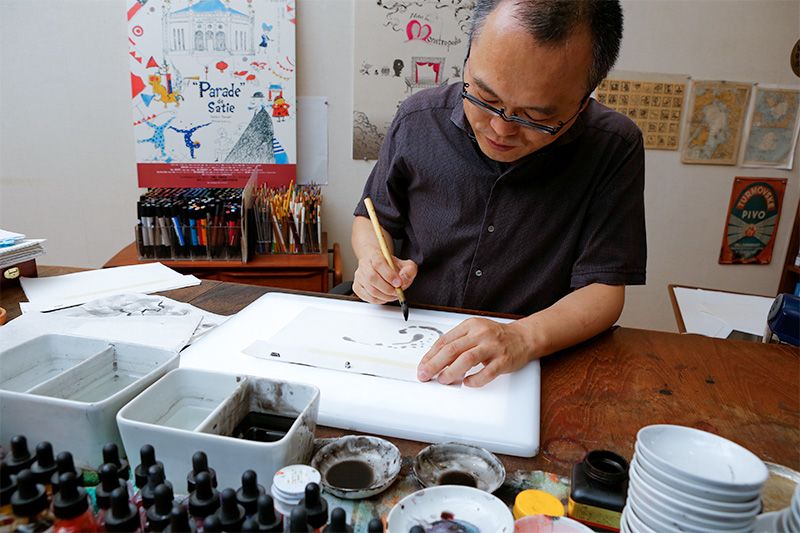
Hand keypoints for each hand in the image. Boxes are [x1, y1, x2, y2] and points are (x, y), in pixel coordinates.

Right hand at [352, 250, 417, 303]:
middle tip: (397, 292)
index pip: (379, 263)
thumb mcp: (405, 265)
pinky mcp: (357, 287)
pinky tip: (385, 297)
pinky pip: (367, 297)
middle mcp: (364, 265)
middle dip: (388, 289)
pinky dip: (379, 300)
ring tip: (393, 295)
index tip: (398, 283)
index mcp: (375, 255)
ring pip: (370, 290)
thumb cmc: (391, 266)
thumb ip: (409, 270)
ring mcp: (359, 276)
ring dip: (385, 296)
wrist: (379, 266)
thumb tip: (403, 280)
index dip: (389, 275)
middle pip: (372, 278)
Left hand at [417, 318, 532, 386]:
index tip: (422, 366)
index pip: (444, 341)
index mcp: (470, 326)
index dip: (430, 355)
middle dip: (434, 364)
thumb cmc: (496, 336)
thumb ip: (458, 342)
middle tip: (425, 375)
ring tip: (443, 379)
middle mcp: (480, 334)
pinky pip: (486, 372)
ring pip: (467, 359)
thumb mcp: (475, 331)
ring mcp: (492, 347)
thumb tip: (435, 359)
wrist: (524, 337)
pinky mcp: (503, 360)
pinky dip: (475, 379)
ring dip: (451, 372)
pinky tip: (467, 382)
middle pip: (452, 350)